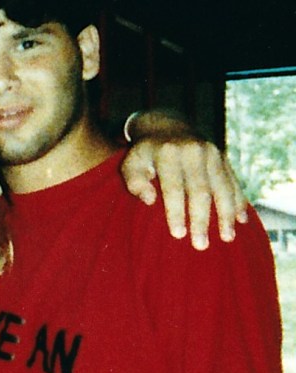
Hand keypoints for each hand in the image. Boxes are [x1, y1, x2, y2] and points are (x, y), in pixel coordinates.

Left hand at [121, 137, 247, 249]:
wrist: (167, 127)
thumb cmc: (144, 155)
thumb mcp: (130, 163)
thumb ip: (134, 182)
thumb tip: (149, 200)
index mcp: (168, 154)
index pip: (174, 188)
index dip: (176, 212)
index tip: (178, 235)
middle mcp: (194, 151)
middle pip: (200, 191)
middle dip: (202, 220)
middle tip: (201, 245)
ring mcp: (212, 153)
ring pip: (222, 187)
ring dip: (226, 214)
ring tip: (227, 238)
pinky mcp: (224, 157)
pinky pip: (233, 182)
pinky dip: (238, 201)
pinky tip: (242, 220)